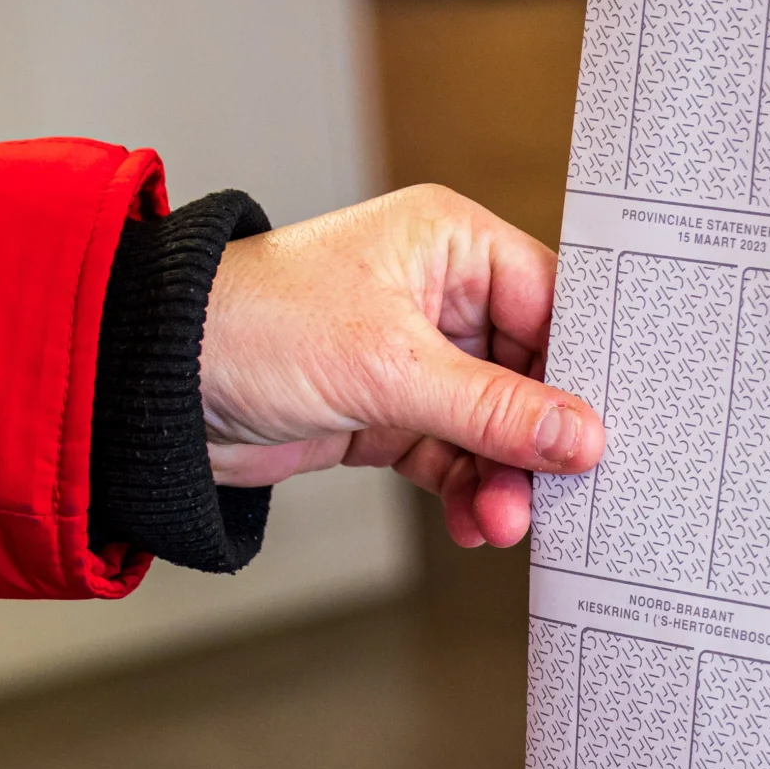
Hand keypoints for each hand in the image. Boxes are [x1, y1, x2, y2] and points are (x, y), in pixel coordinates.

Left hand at [197, 185, 604, 547]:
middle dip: (538, 441)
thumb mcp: (390, 368)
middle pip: (528, 375)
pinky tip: (473, 523)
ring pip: (491, 426)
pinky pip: (451, 456)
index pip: (551, 305)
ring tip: (503, 522)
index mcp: (449, 244)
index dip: (582, 369)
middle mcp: (438, 294)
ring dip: (502, 478)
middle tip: (558, 494)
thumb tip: (581, 437)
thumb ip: (493, 409)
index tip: (613, 429)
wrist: (156, 386)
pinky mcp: (385, 412)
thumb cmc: (255, 326)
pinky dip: (466, 491)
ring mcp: (412, 357)